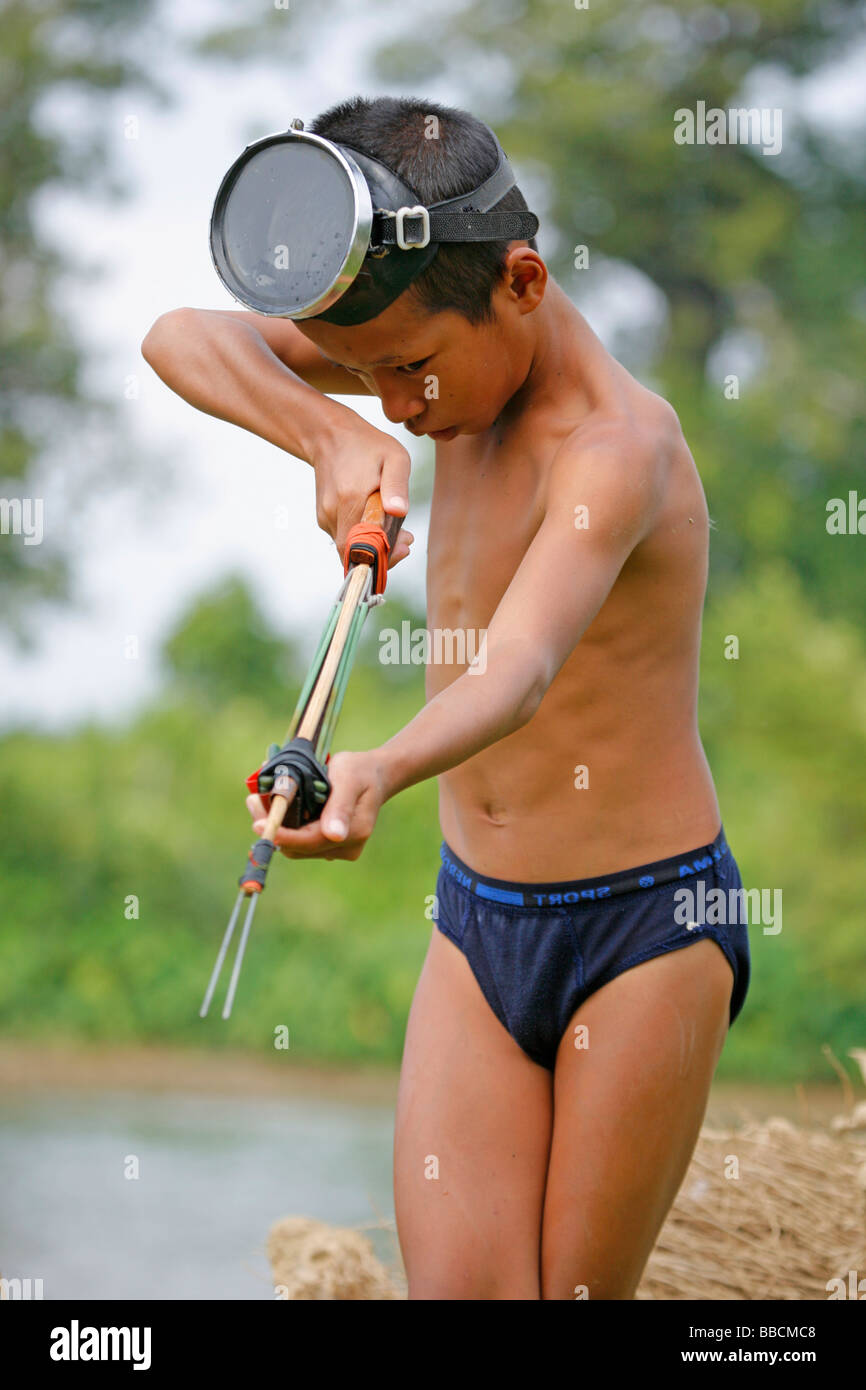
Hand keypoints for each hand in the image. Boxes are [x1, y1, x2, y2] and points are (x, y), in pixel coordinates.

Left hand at [246, 749, 386, 861]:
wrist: (374, 775)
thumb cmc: (360, 771)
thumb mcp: (349, 778)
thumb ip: (340, 805)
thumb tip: (334, 836)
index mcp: (354, 832)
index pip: (311, 841)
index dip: (283, 835)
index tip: (259, 824)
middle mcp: (345, 846)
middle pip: (298, 847)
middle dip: (273, 827)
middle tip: (253, 800)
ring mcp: (336, 848)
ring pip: (295, 846)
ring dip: (275, 825)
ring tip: (258, 799)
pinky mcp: (327, 845)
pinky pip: (299, 840)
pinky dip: (284, 824)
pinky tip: (274, 804)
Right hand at [308, 416, 413, 568]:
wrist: (330, 436)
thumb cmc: (367, 446)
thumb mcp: (394, 457)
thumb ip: (397, 485)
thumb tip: (399, 512)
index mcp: (350, 499)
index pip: (363, 545)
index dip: (385, 554)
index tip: (405, 545)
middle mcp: (333, 512)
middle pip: (356, 553)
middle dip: (383, 553)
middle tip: (406, 539)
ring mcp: (325, 516)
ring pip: (350, 548)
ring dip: (373, 545)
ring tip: (394, 527)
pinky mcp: (324, 518)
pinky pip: (345, 538)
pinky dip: (362, 537)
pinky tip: (376, 521)